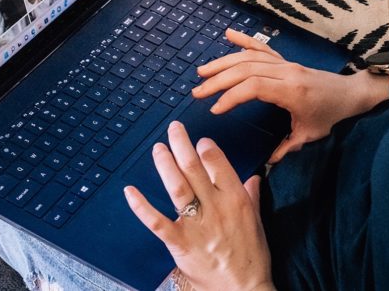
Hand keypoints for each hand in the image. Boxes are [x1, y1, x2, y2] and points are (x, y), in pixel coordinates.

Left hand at [125, 121, 273, 290]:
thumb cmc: (252, 259)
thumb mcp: (258, 223)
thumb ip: (252, 197)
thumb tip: (253, 177)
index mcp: (236, 200)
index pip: (218, 163)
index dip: (206, 147)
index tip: (199, 140)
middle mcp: (216, 208)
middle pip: (194, 168)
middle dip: (182, 144)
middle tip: (173, 128)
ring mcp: (197, 226)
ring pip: (177, 187)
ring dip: (165, 164)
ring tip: (158, 149)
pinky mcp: (181, 244)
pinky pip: (157, 222)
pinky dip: (141, 205)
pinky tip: (130, 191)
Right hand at [193, 29, 384, 163]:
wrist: (352, 94)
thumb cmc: (332, 116)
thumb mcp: (309, 135)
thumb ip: (286, 148)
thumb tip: (266, 164)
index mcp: (291, 91)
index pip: (253, 86)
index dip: (232, 96)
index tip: (215, 109)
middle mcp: (286, 72)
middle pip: (245, 69)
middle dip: (219, 80)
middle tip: (197, 91)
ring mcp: (286, 63)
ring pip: (249, 57)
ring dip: (224, 63)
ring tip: (202, 72)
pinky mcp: (286, 60)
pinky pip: (262, 47)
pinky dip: (244, 40)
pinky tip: (228, 34)